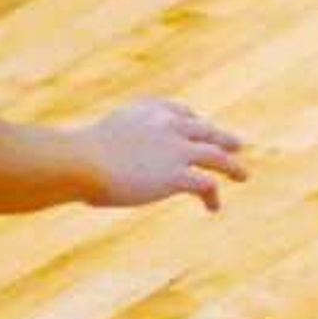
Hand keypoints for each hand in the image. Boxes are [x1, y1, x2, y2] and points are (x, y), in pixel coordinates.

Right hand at [67, 98, 249, 211]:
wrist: (78, 161)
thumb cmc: (74, 156)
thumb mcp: (98, 140)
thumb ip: (114, 144)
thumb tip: (109, 163)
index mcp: (149, 111)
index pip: (180, 112)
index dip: (193, 122)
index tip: (199, 128)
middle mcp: (169, 125)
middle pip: (206, 131)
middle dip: (222, 138)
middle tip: (236, 145)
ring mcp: (177, 149)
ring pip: (217, 156)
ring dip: (232, 167)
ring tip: (242, 176)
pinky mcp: (178, 175)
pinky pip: (207, 185)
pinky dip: (213, 196)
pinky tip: (213, 207)